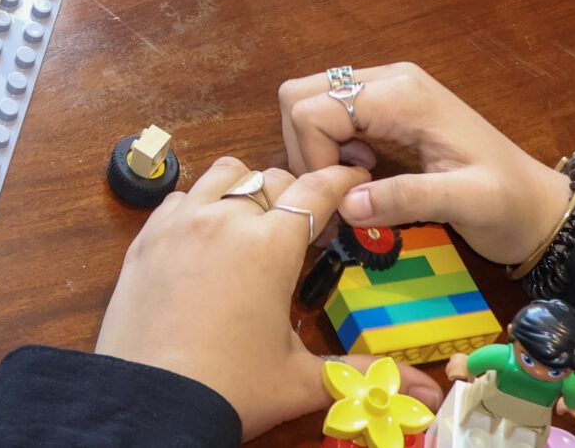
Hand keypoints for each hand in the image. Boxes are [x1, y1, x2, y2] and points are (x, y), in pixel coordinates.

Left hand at [95, 156, 439, 437]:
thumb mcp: (299, 379)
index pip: (317, 190)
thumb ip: (360, 372)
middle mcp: (225, 219)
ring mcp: (181, 222)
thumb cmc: (227, 388)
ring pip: (224, 174)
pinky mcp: (147, 235)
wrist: (148, 400)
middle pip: (271, 177)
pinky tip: (207, 238)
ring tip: (254, 224)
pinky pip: (181, 197)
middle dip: (294, 193)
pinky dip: (201, 204)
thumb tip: (427, 393)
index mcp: (270, 245)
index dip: (341, 182)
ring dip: (245, 188)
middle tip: (303, 226)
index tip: (354, 180)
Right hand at [278, 63, 571, 267]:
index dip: (312, 156)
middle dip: (304, 148)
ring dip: (316, 148)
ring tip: (355, 183)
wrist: (541, 206)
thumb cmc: (509, 205)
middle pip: (301, 94)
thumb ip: (407, 199)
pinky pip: (331, 114)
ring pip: (310, 102)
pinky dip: (330, 147)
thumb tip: (345, 204)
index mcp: (403, 95)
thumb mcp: (466, 204)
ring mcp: (388, 90)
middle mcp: (389, 80)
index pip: (314, 108)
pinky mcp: (388, 107)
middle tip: (338, 188)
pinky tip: (365, 175)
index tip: (343, 197)